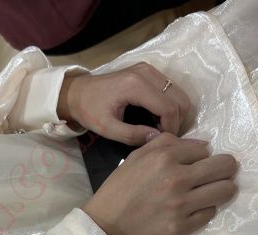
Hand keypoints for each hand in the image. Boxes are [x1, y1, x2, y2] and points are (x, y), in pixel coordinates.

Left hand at [57, 63, 190, 145]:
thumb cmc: (89, 110)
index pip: (169, 108)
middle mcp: (146, 72)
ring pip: (178, 94)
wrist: (78, 92)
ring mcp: (149, 69)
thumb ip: (132, 135)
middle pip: (180, 99)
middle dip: (175, 121)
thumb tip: (157, 138)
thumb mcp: (107, 129)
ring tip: (157, 127)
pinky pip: (171, 89)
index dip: (171, 128)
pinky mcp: (149, 70)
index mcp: (136, 85)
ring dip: (174, 113)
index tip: (162, 141)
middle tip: (160, 135)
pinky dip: (169, 105)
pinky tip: (155, 117)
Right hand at [82, 133, 237, 234]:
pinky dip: (205, 209)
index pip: (205, 150)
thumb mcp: (137, 155)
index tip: (196, 164)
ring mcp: (181, 204)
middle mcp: (177, 178)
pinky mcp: (182, 226)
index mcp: (165, 157)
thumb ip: (167, 143)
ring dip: (222, 189)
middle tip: (218, 174)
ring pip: (225, 190)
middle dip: (225, 168)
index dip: (202, 156)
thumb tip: (202, 145)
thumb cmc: (120, 187)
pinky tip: (194, 208)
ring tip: (212, 190)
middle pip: (225, 166)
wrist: (107, 223)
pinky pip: (210, 213)